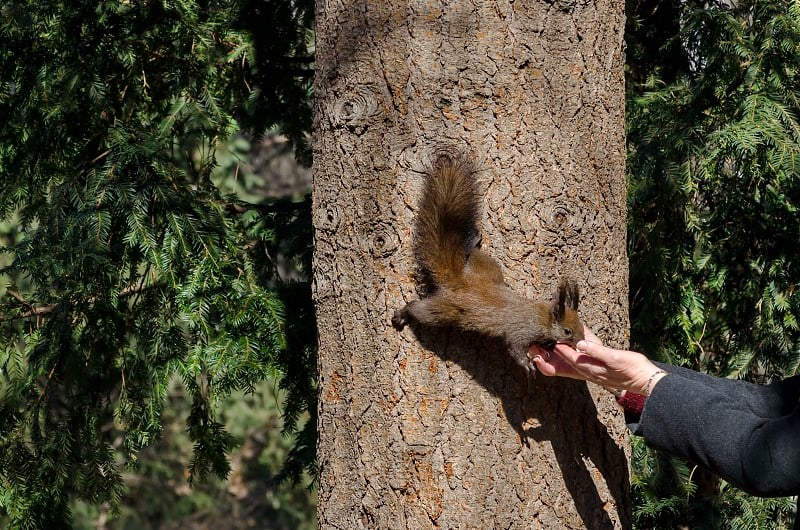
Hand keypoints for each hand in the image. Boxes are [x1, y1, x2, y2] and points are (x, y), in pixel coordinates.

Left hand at [530, 326, 665, 395]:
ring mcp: (588, 370)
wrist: (645, 379)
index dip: (551, 346)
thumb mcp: (615, 358)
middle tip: (530, 346)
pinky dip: (566, 352)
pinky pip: (575, 361)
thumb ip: (597, 352)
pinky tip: (562, 345)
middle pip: (557, 364)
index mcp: (588, 367)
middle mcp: (584, 370)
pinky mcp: (593, 367)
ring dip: (550, 355)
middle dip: (543, 355)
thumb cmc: (631, 368)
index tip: (540, 338)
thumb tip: (580, 344)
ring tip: (537, 347)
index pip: (564, 355)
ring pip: (563, 364)